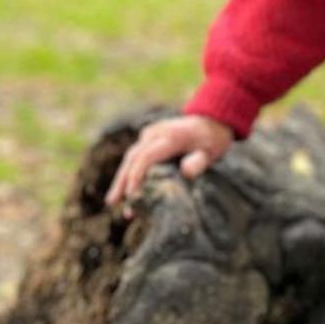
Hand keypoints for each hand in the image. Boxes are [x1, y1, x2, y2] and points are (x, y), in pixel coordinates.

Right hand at [103, 114, 235, 207]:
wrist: (210, 120)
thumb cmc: (211, 141)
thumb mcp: (212, 152)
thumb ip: (199, 162)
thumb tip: (185, 172)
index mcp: (169, 137)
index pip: (145, 157)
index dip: (136, 177)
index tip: (132, 196)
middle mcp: (155, 134)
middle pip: (132, 158)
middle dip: (122, 182)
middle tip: (113, 203)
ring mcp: (149, 134)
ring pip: (130, 158)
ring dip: (121, 179)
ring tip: (112, 202)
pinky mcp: (147, 139)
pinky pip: (135, 157)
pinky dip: (128, 173)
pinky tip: (124, 190)